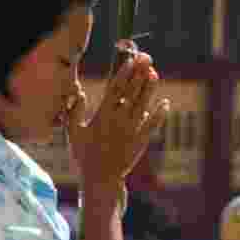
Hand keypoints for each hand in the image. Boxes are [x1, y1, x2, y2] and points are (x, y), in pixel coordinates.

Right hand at [65, 44, 170, 190]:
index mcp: (102, 116)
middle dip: (140, 74)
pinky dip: (160, 114)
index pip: (115, 89)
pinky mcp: (141, 142)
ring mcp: (132, 131)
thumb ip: (75, 112)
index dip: (124, 73)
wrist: (100, 181)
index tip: (131, 60)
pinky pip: (153, 125)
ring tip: (155, 73)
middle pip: (132, 92)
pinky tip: (166, 102)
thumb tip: (80, 93)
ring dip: (150, 89)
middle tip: (147, 58)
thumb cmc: (84, 157)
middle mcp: (119, 120)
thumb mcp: (73, 134)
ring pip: (144, 105)